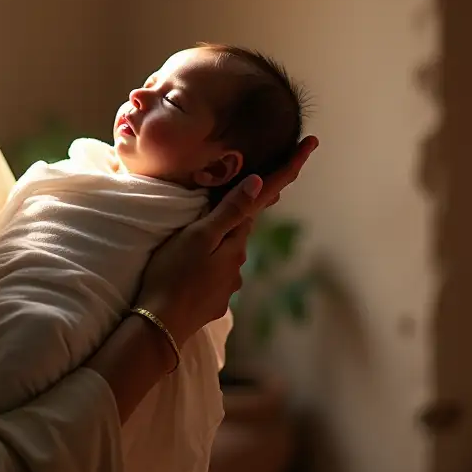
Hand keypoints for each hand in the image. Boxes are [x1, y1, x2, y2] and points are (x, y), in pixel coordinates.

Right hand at [135, 135, 318, 346]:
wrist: (159, 327)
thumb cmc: (172, 276)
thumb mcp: (197, 237)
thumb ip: (227, 212)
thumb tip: (258, 182)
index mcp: (236, 241)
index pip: (264, 197)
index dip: (289, 168)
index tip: (312, 143)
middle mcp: (237, 262)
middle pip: (242, 224)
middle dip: (241, 207)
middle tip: (241, 185)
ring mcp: (226, 283)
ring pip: (226, 250)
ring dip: (217, 240)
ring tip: (192, 237)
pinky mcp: (213, 300)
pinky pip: (213, 272)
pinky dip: (205, 264)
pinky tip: (188, 267)